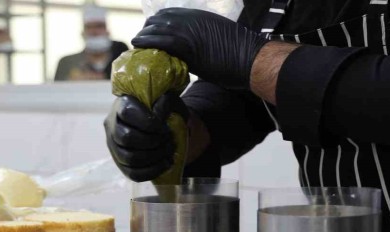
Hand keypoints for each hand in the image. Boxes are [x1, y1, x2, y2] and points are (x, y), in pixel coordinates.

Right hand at [104, 93, 188, 181]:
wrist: (164, 127)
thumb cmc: (166, 111)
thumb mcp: (170, 102)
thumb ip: (166, 104)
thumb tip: (159, 115)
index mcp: (122, 104)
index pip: (127, 113)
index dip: (148, 123)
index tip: (165, 128)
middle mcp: (112, 125)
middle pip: (126, 138)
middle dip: (153, 142)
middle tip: (169, 141)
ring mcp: (114, 146)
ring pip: (129, 158)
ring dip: (154, 157)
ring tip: (169, 152)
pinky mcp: (121, 164)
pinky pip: (133, 174)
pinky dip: (153, 171)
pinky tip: (166, 164)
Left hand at [132, 8, 268, 89]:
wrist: (251, 59)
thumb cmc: (240, 54)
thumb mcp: (218, 38)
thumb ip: (200, 39)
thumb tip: (189, 51)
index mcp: (199, 16)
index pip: (168, 14)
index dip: (156, 25)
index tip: (151, 35)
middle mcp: (191, 19)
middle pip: (158, 20)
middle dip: (147, 31)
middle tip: (141, 43)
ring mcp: (188, 31)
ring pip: (156, 28)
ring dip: (144, 37)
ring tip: (137, 47)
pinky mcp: (186, 45)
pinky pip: (160, 41)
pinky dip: (146, 43)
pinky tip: (138, 47)